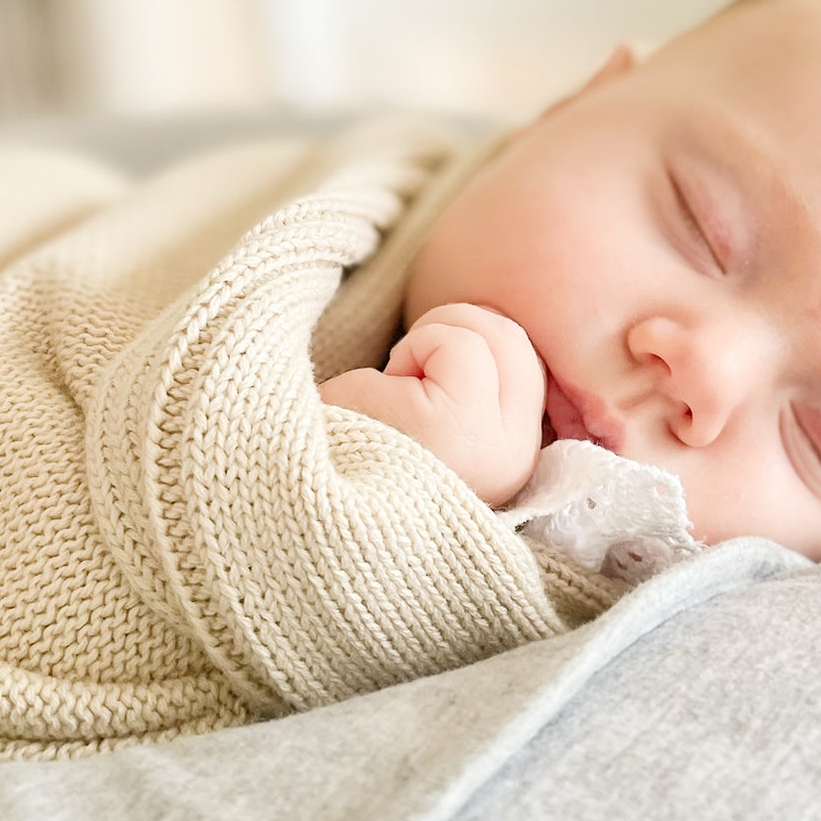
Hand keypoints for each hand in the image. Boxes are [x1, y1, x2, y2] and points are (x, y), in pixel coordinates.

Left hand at [319, 302, 545, 507]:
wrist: (294, 496)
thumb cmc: (350, 449)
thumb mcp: (432, 418)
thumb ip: (474, 385)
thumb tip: (489, 323)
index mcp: (514, 462)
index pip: (526, 364)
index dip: (471, 344)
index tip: (418, 378)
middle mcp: (517, 460)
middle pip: (516, 342)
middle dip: (456, 331)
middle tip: (403, 369)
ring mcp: (494, 445)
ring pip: (497, 335)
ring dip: (434, 342)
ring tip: (394, 390)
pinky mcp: (460, 426)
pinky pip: (459, 343)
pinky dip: (416, 345)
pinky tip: (382, 389)